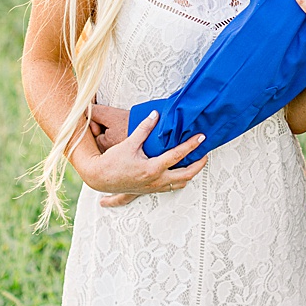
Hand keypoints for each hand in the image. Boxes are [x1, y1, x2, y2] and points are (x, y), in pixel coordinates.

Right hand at [77, 109, 206, 207]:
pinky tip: (178, 172)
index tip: (201, 138)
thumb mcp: (129, 144)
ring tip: (194, 163)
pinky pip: (170, 188)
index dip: (191, 145)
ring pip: (180, 184)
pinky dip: (178, 180)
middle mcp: (156, 180)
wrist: (100, 178)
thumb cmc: (113, 162)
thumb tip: (155, 115)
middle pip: (186, 175)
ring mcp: (154, 187)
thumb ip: (144, 129)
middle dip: (199, 165)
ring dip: (190, 174)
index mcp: (152, 168)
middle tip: (205, 154)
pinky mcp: (150, 190)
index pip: (177, 155)